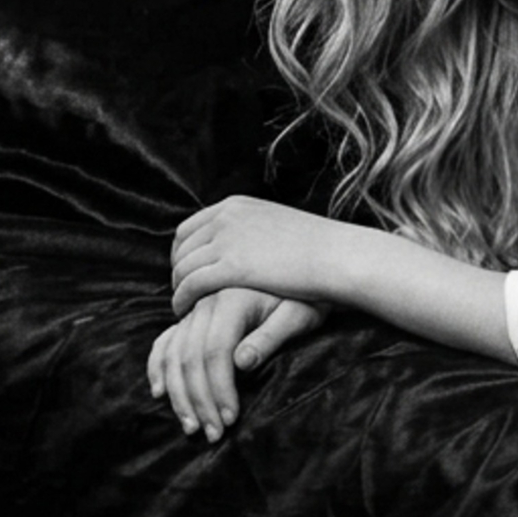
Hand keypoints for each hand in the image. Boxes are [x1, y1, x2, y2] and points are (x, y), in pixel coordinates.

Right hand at [146, 287, 326, 441]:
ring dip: (179, 394)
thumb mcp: (299, 314)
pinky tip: (159, 392)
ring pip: (173, 355)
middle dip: (199, 400)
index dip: (219, 389)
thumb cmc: (307, 297)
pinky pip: (165, 342)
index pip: (215, 352)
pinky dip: (158, 367)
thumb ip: (271, 336)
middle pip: (190, 358)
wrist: (304, 272)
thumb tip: (241, 363)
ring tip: (192, 426)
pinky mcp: (193, 316)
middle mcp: (206, 302)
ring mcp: (196, 308)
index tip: (230, 419)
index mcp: (231, 299)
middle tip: (213, 434)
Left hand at [169, 195, 380, 316]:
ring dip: (178, 288)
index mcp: (236, 205)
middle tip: (185, 292)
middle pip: (181, 247)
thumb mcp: (278, 224)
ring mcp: (227, 240)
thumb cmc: (319, 248)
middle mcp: (227, 217)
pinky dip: (182, 299)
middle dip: (179, 271)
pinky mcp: (231, 266)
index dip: (183, 253)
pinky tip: (186, 311)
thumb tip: (242, 243)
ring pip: (183, 267)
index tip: (189, 273)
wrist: (338, 256)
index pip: (189, 228)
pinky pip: (191, 284)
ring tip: (184, 306)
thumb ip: (252, 230)